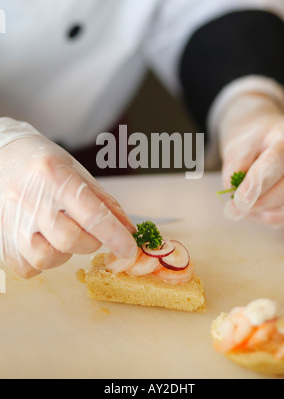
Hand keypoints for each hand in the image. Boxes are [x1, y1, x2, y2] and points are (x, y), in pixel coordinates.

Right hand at [0, 119, 136, 277]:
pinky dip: (42, 262)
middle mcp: (30, 198)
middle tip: (92, 232)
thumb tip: (128, 231)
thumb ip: (104, 202)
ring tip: (63, 234)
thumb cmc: (45, 164)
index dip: (114, 237)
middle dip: (91, 243)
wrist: (4, 157)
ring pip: (46, 258)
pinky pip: (27, 268)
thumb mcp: (78, 172)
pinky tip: (45, 242)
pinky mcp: (2, 239)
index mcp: (53, 175)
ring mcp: (12, 220)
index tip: (129, 249)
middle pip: (70, 240)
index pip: (90, 214)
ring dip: (65, 254)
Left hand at [219, 94, 283, 241]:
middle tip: (236, 209)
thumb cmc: (252, 142)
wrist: (265, 140)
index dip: (258, 182)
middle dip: (262, 202)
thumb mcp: (238, 146)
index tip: (239, 200)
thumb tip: (236, 195)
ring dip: (272, 215)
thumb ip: (236, 167)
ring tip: (248, 211)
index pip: (278, 159)